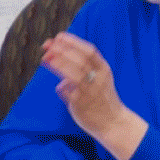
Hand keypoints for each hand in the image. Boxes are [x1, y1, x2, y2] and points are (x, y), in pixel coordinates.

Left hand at [41, 33, 143, 155]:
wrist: (113, 123)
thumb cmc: (102, 98)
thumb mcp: (100, 78)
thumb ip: (84, 68)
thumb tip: (58, 59)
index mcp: (104, 69)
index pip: (89, 51)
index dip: (73, 42)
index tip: (59, 36)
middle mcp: (98, 79)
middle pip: (80, 60)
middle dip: (62, 50)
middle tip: (47, 45)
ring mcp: (90, 92)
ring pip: (74, 74)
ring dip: (59, 64)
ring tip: (46, 58)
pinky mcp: (81, 104)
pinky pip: (68, 92)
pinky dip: (61, 87)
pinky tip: (58, 86)